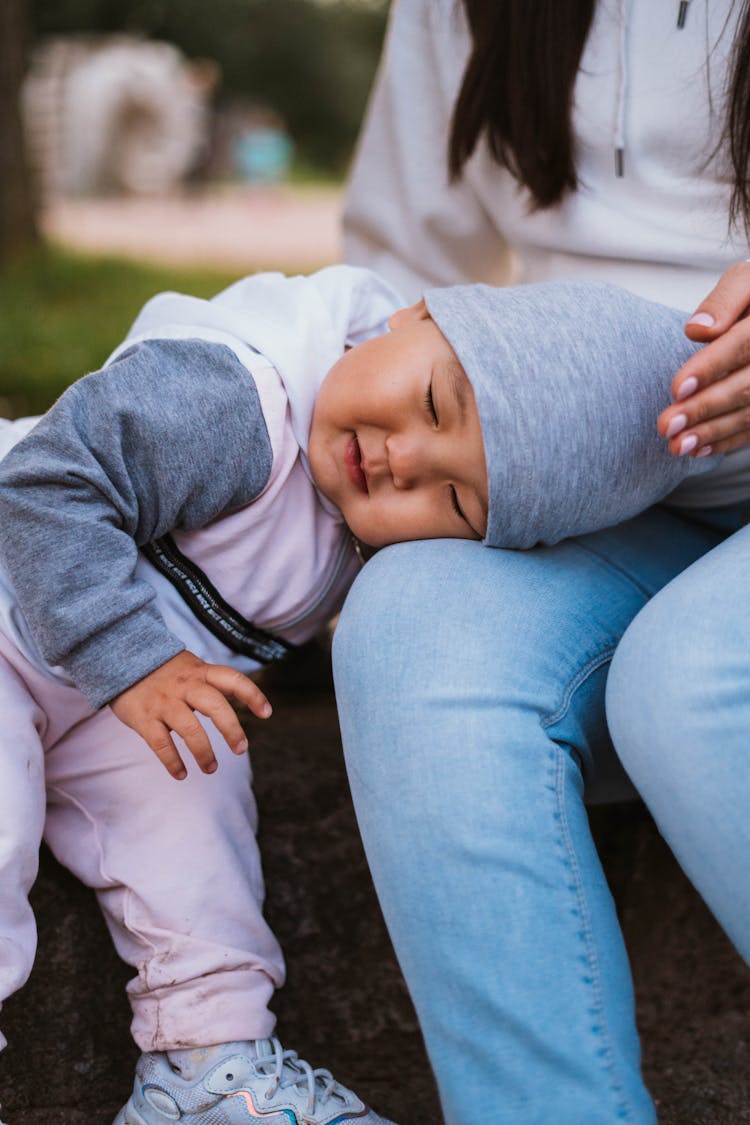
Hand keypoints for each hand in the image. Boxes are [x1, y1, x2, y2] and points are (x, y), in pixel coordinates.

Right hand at [110, 650, 271, 779]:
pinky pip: (161, 744)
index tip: (266, 713)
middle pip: (215, 705)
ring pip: (190, 729)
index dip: (252, 695)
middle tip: (241, 750)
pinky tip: (181, 774)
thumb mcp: (192, 667)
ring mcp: (164, 702)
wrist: (120, 660)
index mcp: (200, 672)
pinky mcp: (145, 719)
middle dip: (232, 729)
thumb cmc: (165, 671)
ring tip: (211, 768)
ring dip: (204, 753)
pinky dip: (173, 762)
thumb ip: (213, 683)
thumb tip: (243, 700)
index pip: (232, 679)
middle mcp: (184, 686)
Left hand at [659, 261, 749, 456]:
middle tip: (666, 425)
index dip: (710, 367)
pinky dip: (728, 440)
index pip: (743, 345)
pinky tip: (699, 450)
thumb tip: (696, 330)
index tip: (676, 388)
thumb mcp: (747, 281)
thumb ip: (724, 301)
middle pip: (747, 387)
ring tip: (676, 445)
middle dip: (704, 408)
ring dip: (712, 432)